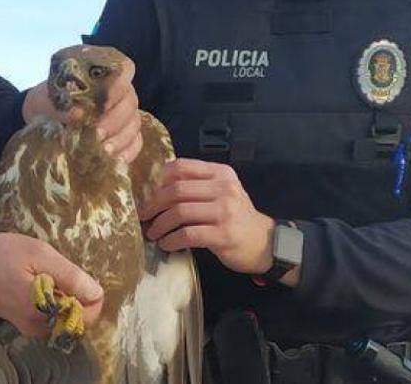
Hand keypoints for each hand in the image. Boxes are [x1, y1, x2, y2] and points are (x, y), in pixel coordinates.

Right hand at [0, 232, 104, 337]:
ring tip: (48, 275)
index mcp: (44, 311)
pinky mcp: (23, 323)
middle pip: (78, 318)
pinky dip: (54, 302)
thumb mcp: (39, 254)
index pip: (88, 315)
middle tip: (59, 271)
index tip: (77, 274)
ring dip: (65, 298)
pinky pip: (51, 317)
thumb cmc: (2, 255)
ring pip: (65, 317)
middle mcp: (39, 326)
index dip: (91, 294)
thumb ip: (70, 276)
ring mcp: (30, 327)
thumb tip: (97, 292)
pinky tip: (42, 283)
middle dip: (77, 295)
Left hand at [22, 58, 141, 162]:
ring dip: (121, 139)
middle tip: (98, 134)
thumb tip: (78, 115)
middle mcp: (117, 93)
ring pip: (134, 124)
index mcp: (101, 75)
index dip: (119, 86)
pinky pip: (136, 143)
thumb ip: (57, 105)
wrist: (40, 121)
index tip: (104, 103)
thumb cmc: (45, 104)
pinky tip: (114, 160)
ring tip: (104, 151)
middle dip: (115, 120)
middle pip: (130, 102)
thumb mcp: (43, 101)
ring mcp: (123, 115)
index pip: (124, 70)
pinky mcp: (124, 136)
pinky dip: (128, 152)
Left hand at [138, 158, 274, 274]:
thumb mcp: (223, 193)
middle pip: (176, 190)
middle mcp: (224, 188)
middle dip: (154, 204)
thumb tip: (158, 189)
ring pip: (180, 212)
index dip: (159, 180)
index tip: (149, 193)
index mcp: (221, 174)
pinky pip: (188, 234)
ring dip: (160, 224)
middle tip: (144, 215)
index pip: (182, 167)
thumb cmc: (237, 217)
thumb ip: (198, 185)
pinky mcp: (223, 235)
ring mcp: (225, 212)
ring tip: (153, 233)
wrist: (266, 243)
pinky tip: (167, 244)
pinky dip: (171, 240)